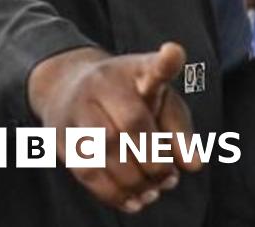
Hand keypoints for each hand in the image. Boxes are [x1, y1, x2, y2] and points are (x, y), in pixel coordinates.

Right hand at [27, 42, 199, 213]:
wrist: (66, 84)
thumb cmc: (128, 96)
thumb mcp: (159, 101)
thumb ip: (179, 130)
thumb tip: (193, 165)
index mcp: (137, 70)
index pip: (153, 65)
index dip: (166, 61)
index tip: (173, 52)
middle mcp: (105, 83)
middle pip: (132, 122)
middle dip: (155, 157)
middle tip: (170, 178)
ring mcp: (79, 107)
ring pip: (106, 149)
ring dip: (135, 179)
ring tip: (154, 192)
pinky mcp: (61, 134)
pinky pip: (86, 169)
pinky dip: (112, 192)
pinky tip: (133, 202)